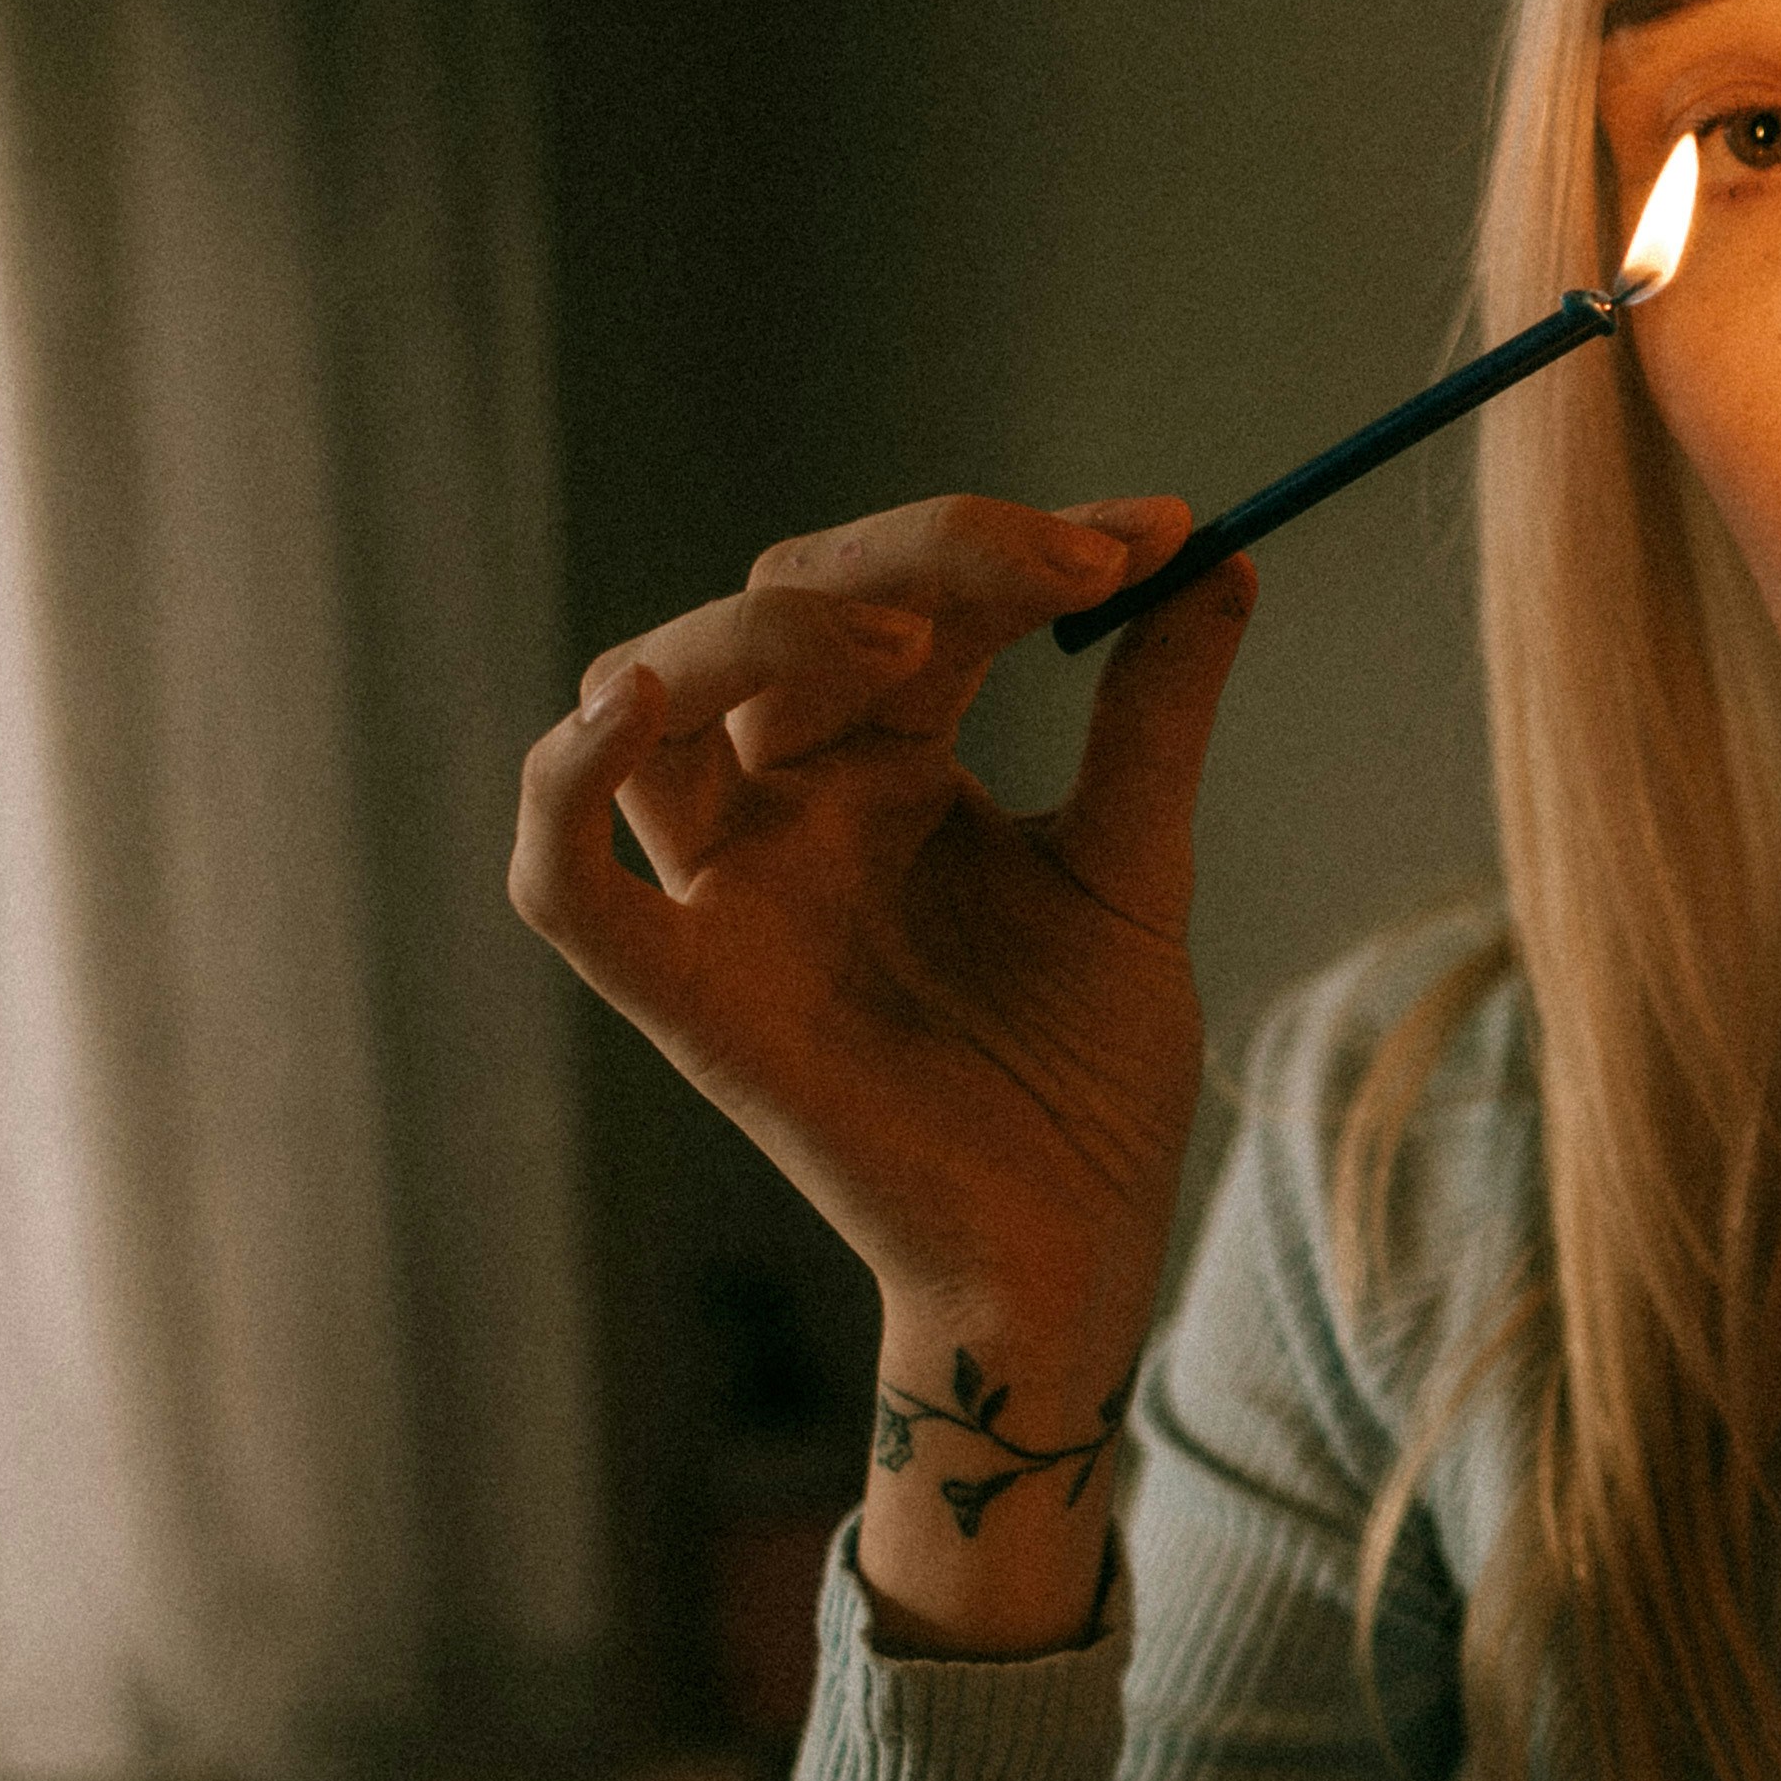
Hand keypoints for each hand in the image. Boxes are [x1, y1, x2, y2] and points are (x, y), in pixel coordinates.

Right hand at [508, 494, 1255, 1606]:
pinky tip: (629, 709)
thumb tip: (1218, 550)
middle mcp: (786, 807)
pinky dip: (562, 786)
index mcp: (886, 767)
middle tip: (1077, 569)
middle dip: (920, 560)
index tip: (1155, 528)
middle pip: (777, 606)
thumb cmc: (1086, 1081)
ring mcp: (727, 894)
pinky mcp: (688, 997)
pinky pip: (562, 882)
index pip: (905, 598)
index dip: (1010, 545)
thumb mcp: (1133, 867)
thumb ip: (1153, 713)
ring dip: (761, 634)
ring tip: (916, 647)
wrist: (1073, 1253)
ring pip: (650, 693)